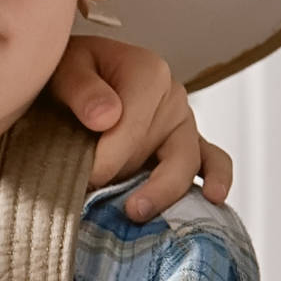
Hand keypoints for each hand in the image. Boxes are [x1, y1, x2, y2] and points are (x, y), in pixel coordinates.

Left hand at [49, 35, 234, 220]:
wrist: (75, 80)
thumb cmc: (70, 73)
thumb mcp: (65, 69)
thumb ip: (82, 90)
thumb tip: (106, 117)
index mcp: (149, 74)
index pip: (132, 127)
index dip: (106, 158)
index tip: (83, 176)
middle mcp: (173, 97)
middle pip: (156, 147)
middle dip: (125, 175)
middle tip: (96, 196)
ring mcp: (183, 122)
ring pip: (187, 162)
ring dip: (162, 190)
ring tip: (138, 211)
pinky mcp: (188, 144)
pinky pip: (213, 161)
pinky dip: (215, 180)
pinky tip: (212, 199)